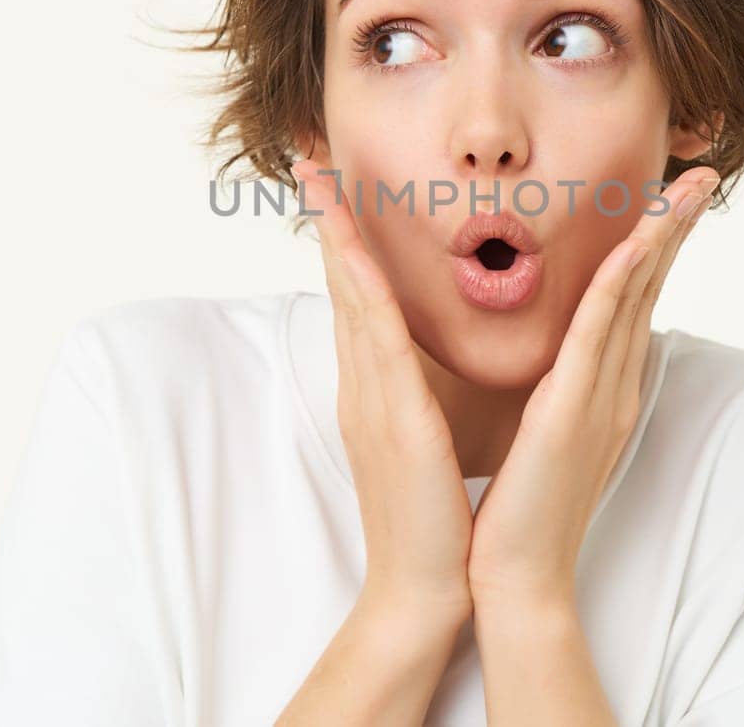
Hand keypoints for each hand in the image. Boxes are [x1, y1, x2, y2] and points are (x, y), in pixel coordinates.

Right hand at [291, 158, 476, 623]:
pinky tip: (351, 247)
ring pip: (350, 295)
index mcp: (376, 384)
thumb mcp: (424, 437)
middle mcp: (363, 381)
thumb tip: (425, 353)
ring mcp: (369, 396)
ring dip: (335, 231)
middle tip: (309, 154)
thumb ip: (417, 390)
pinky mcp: (391, 417)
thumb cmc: (434, 516)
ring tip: (319, 176)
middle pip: (339, 280)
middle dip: (326, 214)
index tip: (335, 181)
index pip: (357, 291)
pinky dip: (359, 286)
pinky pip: (374, 338)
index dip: (343, 233)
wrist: (424, 589)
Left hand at [465, 165, 720, 608]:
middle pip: (651, 288)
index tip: (667, 196)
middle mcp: (614, 386)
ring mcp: (601, 397)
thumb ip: (558, 387)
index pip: (633, 300)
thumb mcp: (542, 431)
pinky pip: (602, 333)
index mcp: (603, 388)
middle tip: (703, 175)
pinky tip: (637, 243)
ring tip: (690, 187)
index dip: (654, 244)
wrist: (512, 577)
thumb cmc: (517, 507)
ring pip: (636, 298)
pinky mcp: (575, 410)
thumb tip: (558, 355)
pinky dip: (623, 283)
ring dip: (664, 237)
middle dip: (676, 227)